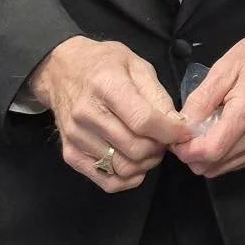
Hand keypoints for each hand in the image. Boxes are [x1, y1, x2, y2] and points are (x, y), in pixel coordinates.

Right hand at [28, 36, 186, 193]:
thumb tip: (176, 124)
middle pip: (135, 148)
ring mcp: (76, 136)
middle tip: (164, 139)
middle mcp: (87, 113)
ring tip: (150, 148)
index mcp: (106, 85)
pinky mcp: (70, 154)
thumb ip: (157, 95)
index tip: (184, 131)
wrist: (60, 70)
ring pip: (124, 168)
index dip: (170, 132)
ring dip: (146, 163)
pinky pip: (107, 181)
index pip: (143, 121)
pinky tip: (135, 163)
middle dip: (160, 148)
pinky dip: (128, 179)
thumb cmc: (102, 63)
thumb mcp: (136, 64)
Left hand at [176, 34, 244, 177]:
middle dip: (191, 153)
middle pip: (211, 165)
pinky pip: (232, 165)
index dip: (186, 150)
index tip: (176, 138)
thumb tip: (182, 126)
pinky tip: (219, 133)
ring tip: (203, 129)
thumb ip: (201, 100)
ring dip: (204, 155)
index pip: (210, 150)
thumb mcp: (223, 69)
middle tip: (187, 131)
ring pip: (219, 169)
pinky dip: (219, 155)